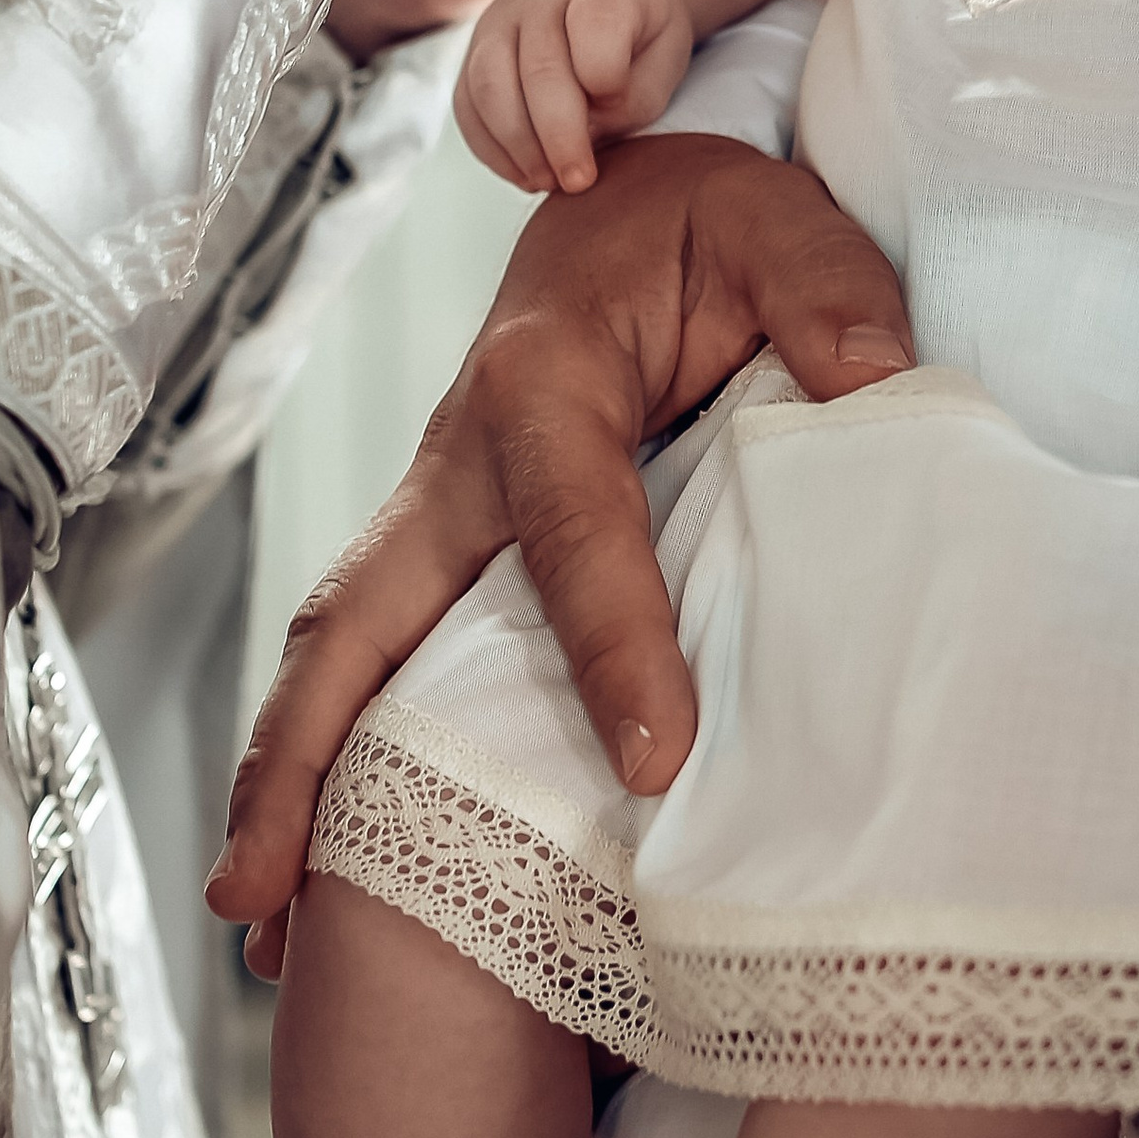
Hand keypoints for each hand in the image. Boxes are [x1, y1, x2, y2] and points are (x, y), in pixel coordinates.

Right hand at [206, 137, 914, 968]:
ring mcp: (439, 512)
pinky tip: (324, 887)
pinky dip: (340, 765)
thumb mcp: (779, 219)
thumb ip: (828, 291)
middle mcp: (458, 458)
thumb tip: (875, 380)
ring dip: (293, 786)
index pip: (576, 532)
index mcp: (541, 381)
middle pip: (359, 615)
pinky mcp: (452, 550)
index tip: (654, 765)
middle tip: (265, 901)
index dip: (612, 646)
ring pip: (343, 652)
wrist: (635, 197)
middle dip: (306, 755)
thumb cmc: (709, 220)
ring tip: (263, 940)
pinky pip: (384, 663)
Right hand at [455, 0, 694, 195]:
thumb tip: (581, 138)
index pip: (596, 26)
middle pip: (538, 68)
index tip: (619, 106)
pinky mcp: (472, 54)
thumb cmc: (641, 34)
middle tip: (579, 181)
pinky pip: (466, 106)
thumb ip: (633, 99)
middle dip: (558, 136)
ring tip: (550, 182)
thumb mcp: (665, 60)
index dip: (606, 76)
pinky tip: (525, 173)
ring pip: (487, 86)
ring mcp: (499, 23)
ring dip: (518, 147)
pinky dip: (491, 149)